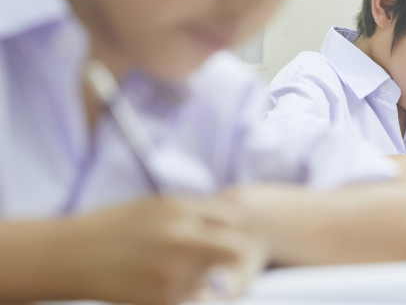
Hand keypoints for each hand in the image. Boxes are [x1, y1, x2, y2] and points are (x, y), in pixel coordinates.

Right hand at [61, 196, 254, 304]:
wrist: (73, 256)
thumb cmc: (118, 226)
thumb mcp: (159, 205)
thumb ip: (198, 212)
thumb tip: (236, 220)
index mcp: (182, 211)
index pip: (234, 218)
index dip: (230, 227)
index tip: (220, 233)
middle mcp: (183, 239)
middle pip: (236, 249)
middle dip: (232, 254)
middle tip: (217, 258)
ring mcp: (174, 272)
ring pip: (210, 276)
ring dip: (200, 275)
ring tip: (164, 267)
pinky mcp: (163, 299)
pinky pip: (189, 296)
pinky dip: (181, 293)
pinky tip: (153, 282)